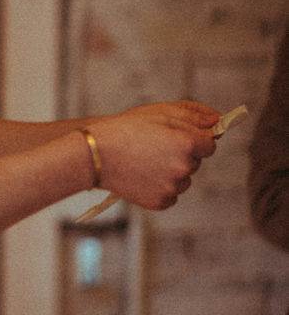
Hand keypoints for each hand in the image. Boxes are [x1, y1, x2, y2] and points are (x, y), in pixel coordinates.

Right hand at [88, 100, 218, 209]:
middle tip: (153, 145)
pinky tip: (143, 174)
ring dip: (172, 171)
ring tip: (145, 160)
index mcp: (187, 143)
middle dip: (181, 153)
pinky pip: (172, 194)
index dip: (193, 138)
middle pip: (195, 161)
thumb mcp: (161, 112)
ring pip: (184, 179)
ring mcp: (173, 187)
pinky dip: (162, 186)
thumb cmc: (127, 128)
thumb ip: (194, 115)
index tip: (175, 136)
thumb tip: (219, 121)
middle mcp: (184, 167)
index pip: (210, 144)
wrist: (96, 154)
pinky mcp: (161, 202)